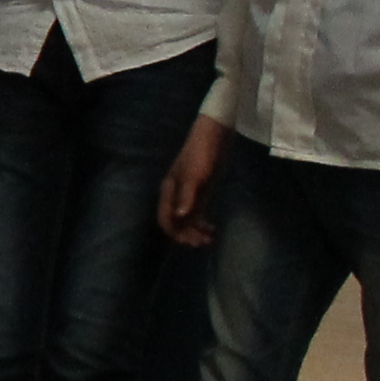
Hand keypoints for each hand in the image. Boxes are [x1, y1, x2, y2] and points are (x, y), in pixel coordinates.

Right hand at [157, 116, 226, 246]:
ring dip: (196, 231)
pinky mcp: (201, 191)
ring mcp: (188, 193)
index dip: (175, 232)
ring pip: (187, 219)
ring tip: (210, 239)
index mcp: (170, 190)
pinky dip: (203, 222)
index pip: (166, 217)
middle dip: (187, 234)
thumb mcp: (195, 176)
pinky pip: (198, 212)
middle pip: (176, 221)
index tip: (189, 242)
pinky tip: (212, 229)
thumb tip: (180, 216)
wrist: (214, 137)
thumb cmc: (202, 154)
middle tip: (202, 243)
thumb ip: (187, 196)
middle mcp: (176, 194)